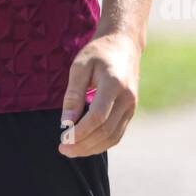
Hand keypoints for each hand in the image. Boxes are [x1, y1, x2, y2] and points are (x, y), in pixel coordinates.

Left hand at [59, 31, 139, 157]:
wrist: (124, 44)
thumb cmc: (98, 52)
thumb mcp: (80, 66)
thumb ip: (73, 94)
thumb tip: (66, 122)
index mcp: (114, 84)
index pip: (97, 117)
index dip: (79, 133)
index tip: (62, 139)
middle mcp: (127, 98)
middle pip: (105, 131)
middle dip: (83, 145)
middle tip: (63, 149)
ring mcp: (132, 106)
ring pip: (113, 137)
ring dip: (92, 148)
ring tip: (72, 151)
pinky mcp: (131, 111)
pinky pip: (118, 133)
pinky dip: (102, 143)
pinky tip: (86, 144)